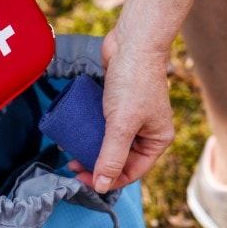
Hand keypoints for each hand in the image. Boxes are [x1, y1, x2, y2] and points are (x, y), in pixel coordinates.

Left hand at [71, 29, 174, 192]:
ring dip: (89, 148)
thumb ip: (112, 156)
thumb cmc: (133, 81)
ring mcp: (132, 117)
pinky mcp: (117, 104)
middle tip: (72, 165)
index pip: (131, 171)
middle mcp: (146, 131)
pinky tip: (73, 132)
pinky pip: (102, 125)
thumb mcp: (122, 124)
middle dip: (95, 164)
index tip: (82, 180)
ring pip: (108, 142)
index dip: (107, 179)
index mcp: (157, 140)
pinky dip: (88, 130)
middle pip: (119, 159)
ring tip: (69, 150)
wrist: (132, 42)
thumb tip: (102, 186)